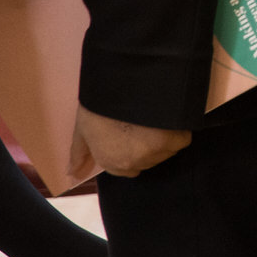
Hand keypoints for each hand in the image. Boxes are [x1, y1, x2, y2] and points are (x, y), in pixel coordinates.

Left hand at [71, 106, 190, 179]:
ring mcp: (154, 153)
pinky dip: (179, 129)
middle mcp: (132, 162)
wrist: (124, 82)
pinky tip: (166, 115)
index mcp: (110, 161)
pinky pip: (181, 139)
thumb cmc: (101, 102)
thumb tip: (74, 174)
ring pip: (166, 151)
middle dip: (148, 145)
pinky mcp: (174, 141)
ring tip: (154, 116)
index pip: (129, 169)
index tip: (133, 135)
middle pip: (149, 160)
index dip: (132, 151)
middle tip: (143, 123)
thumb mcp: (82, 126)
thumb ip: (79, 153)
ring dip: (164, 137)